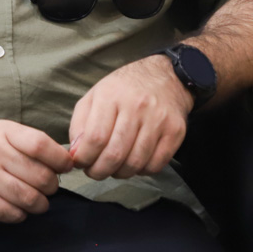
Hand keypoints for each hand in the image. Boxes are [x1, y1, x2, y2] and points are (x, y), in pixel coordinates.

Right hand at [0, 120, 72, 222]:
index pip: (41, 144)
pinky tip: (13, 209)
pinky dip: (19, 215)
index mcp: (1, 131)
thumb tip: (66, 161)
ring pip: (29, 198)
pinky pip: (11, 213)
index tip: (64, 168)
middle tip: (44, 189)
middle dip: (50, 188)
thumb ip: (27, 143)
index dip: (60, 160)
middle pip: (41, 176)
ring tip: (33, 202)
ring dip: (38, 205)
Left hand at [68, 54, 192, 180]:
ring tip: (112, 169)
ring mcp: (158, 120)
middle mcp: (136, 107)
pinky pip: (156, 164)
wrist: (165, 77)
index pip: (95, 137)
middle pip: (115, 154)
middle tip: (94, 172)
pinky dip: (141, 171)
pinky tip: (133, 164)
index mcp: (111, 96)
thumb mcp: (94, 96)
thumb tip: (76, 153)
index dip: (84, 157)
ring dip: (119, 173)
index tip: (80, 163)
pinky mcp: (175, 132)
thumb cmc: (123, 90)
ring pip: (135, 162)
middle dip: (99, 171)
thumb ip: (80, 123)